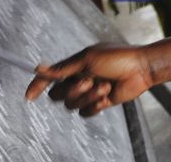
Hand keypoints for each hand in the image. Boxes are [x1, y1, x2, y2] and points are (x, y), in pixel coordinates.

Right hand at [25, 43, 153, 116]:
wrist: (140, 68)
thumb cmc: (117, 57)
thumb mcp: (88, 59)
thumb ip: (63, 68)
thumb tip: (38, 68)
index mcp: (74, 66)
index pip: (50, 77)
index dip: (37, 86)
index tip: (29, 96)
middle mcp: (78, 79)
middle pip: (58, 95)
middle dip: (72, 90)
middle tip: (89, 80)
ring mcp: (88, 92)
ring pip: (72, 105)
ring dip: (87, 97)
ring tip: (104, 86)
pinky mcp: (98, 103)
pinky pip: (85, 113)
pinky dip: (95, 105)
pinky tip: (107, 96)